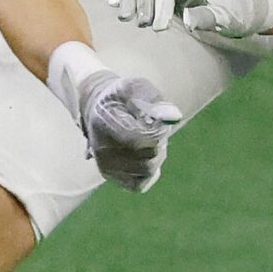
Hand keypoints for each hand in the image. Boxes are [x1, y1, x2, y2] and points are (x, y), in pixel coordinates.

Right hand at [57, 61, 182, 192]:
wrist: (98, 107)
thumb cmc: (122, 96)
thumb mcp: (137, 88)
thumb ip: (155, 101)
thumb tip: (174, 116)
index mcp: (103, 123)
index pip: (139, 139)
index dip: (157, 131)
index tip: (155, 119)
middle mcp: (101, 149)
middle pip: (147, 155)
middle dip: (158, 141)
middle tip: (151, 127)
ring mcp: (105, 165)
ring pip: (147, 169)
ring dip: (156, 154)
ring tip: (147, 139)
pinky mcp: (111, 176)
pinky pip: (140, 183)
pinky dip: (149, 171)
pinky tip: (145, 156)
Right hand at [110, 0, 272, 37]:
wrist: (242, 4)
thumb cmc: (237, 11)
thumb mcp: (227, 18)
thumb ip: (207, 17)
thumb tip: (187, 20)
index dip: (160, 3)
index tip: (158, 27)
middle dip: (143, 1)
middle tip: (141, 25)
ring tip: (125, 17)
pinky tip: (115, 3)